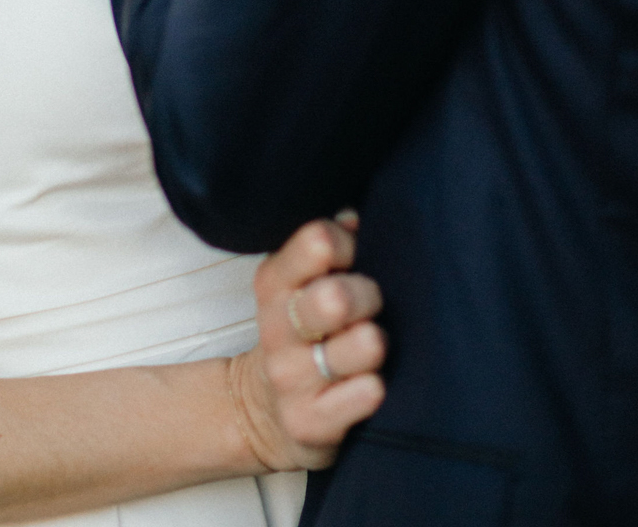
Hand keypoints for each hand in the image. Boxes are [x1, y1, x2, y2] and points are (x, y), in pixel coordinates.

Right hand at [229, 214, 385, 471]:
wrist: (261, 412)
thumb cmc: (301, 333)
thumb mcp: (300, 284)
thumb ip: (327, 246)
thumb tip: (355, 216)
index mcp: (275, 282)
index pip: (317, 241)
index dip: (349, 245)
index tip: (355, 259)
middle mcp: (277, 328)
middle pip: (336, 296)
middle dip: (368, 296)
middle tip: (371, 306)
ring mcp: (292, 377)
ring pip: (362, 345)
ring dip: (376, 342)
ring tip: (369, 346)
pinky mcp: (309, 422)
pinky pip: (366, 395)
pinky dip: (375, 387)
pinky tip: (368, 384)